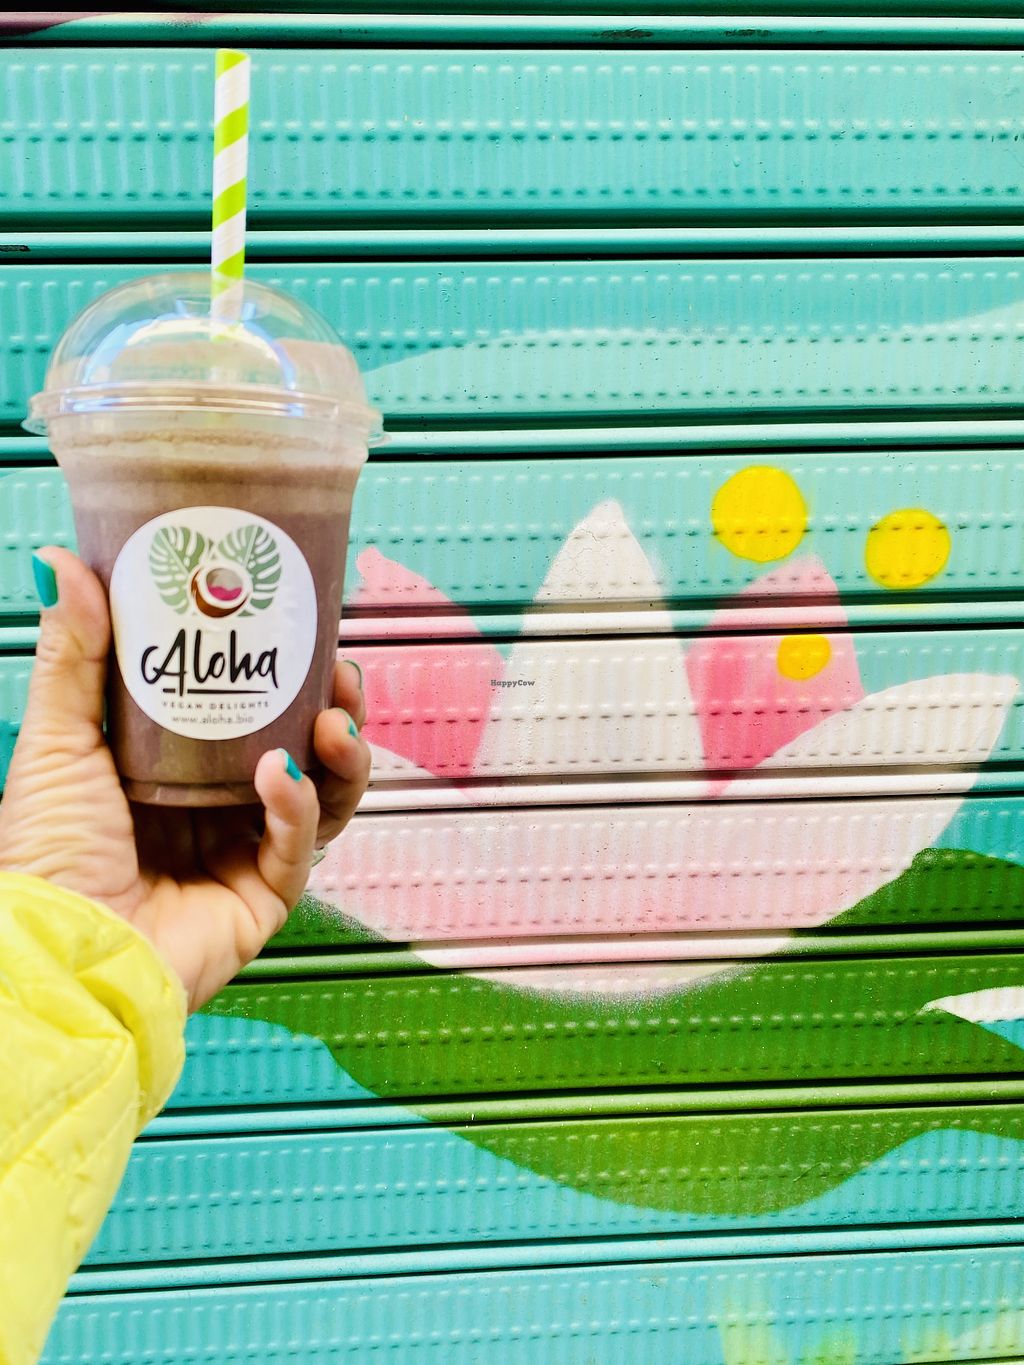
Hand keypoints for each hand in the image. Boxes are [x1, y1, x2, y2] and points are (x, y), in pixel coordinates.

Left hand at [0, 548, 370, 1010]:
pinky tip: (282, 776)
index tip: (300, 627)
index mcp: (174, 773)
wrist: (61, 951)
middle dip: (332, 710)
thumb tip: (66, 563)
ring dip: (339, 756)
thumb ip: (77, 655)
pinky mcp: (262, 899)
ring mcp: (243, 856)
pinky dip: (299, 808)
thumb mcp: (60, 740)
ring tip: (334, 720)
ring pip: (321, 797)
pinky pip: (299, 847)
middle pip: (301, 750)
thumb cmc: (48, 857)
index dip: (282, 673)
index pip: (248, 712)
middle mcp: (215, 811)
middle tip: (339, 670)